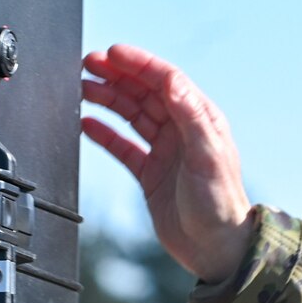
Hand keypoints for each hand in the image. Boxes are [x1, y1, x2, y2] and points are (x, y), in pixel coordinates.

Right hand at [82, 44, 254, 282]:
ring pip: (131, 115)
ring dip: (107, 99)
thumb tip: (171, 81)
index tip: (112, 53)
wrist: (216, 249)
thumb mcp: (208, 156)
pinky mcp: (150, 173)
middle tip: (87, 64)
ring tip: (81, 88)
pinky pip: (123, 146)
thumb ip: (191, 117)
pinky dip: (105, 134)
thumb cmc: (220, 204)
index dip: (138, 64)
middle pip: (144, 93)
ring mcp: (165, 151)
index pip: (166, 80)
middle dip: (116, 75)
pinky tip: (86, 123)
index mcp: (200, 120)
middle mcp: (182, 131)